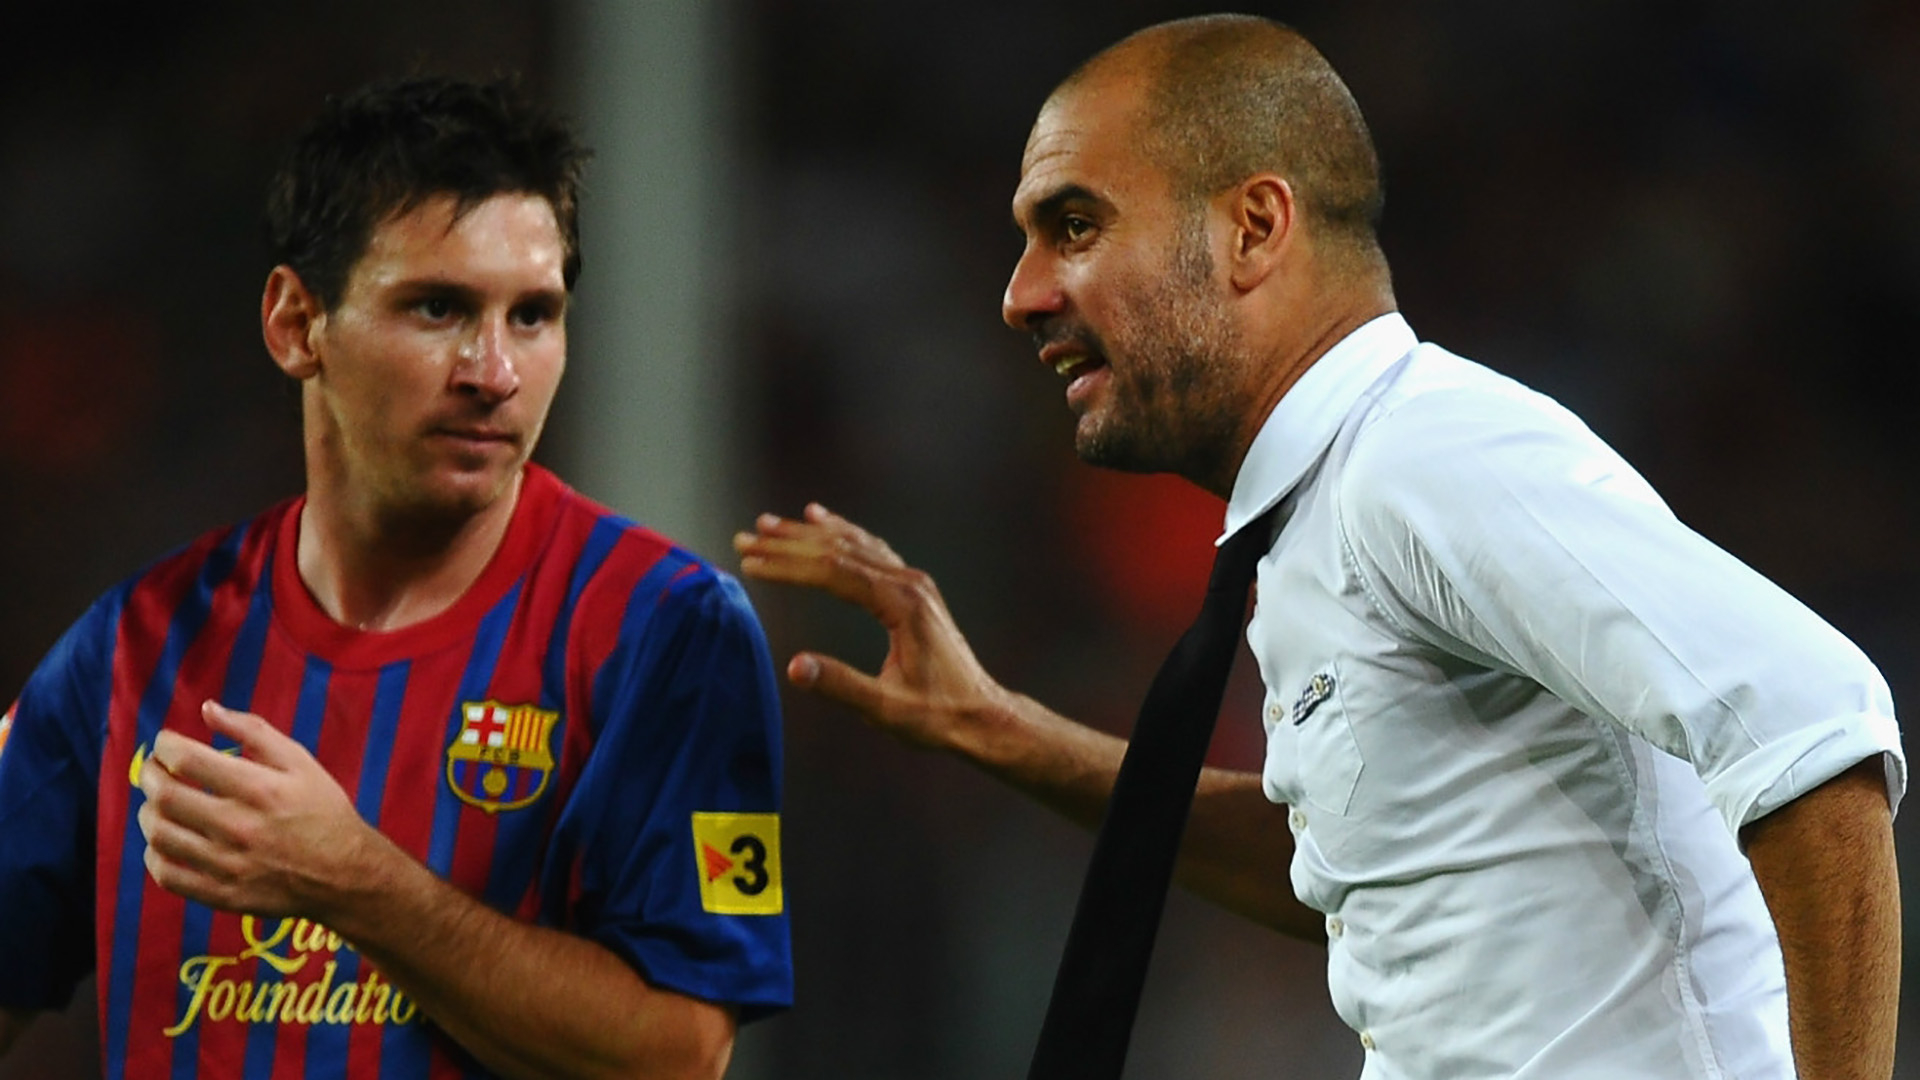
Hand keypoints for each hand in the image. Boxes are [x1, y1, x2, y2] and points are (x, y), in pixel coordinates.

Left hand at [136, 700, 387, 919]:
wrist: (346, 873)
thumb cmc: (323, 810)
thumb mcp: (300, 762)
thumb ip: (254, 731)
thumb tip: (208, 709)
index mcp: (259, 789)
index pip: (185, 760)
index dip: (165, 745)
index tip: (167, 743)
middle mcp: (239, 826)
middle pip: (164, 797)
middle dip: (148, 775)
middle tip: (155, 769)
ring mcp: (228, 864)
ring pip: (159, 836)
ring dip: (148, 812)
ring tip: (159, 803)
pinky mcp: (222, 894)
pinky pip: (167, 875)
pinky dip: (154, 855)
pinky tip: (166, 841)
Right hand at [734, 503, 1012, 751]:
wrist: (981, 715)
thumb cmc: (937, 716)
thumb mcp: (885, 708)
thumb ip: (840, 686)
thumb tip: (793, 666)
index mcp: (900, 605)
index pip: (832, 572)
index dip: (788, 566)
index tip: (750, 562)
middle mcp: (907, 583)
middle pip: (839, 550)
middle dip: (788, 543)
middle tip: (745, 537)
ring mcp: (912, 582)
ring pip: (853, 545)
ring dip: (808, 533)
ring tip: (768, 524)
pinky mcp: (913, 589)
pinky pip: (870, 550)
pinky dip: (841, 533)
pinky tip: (821, 519)